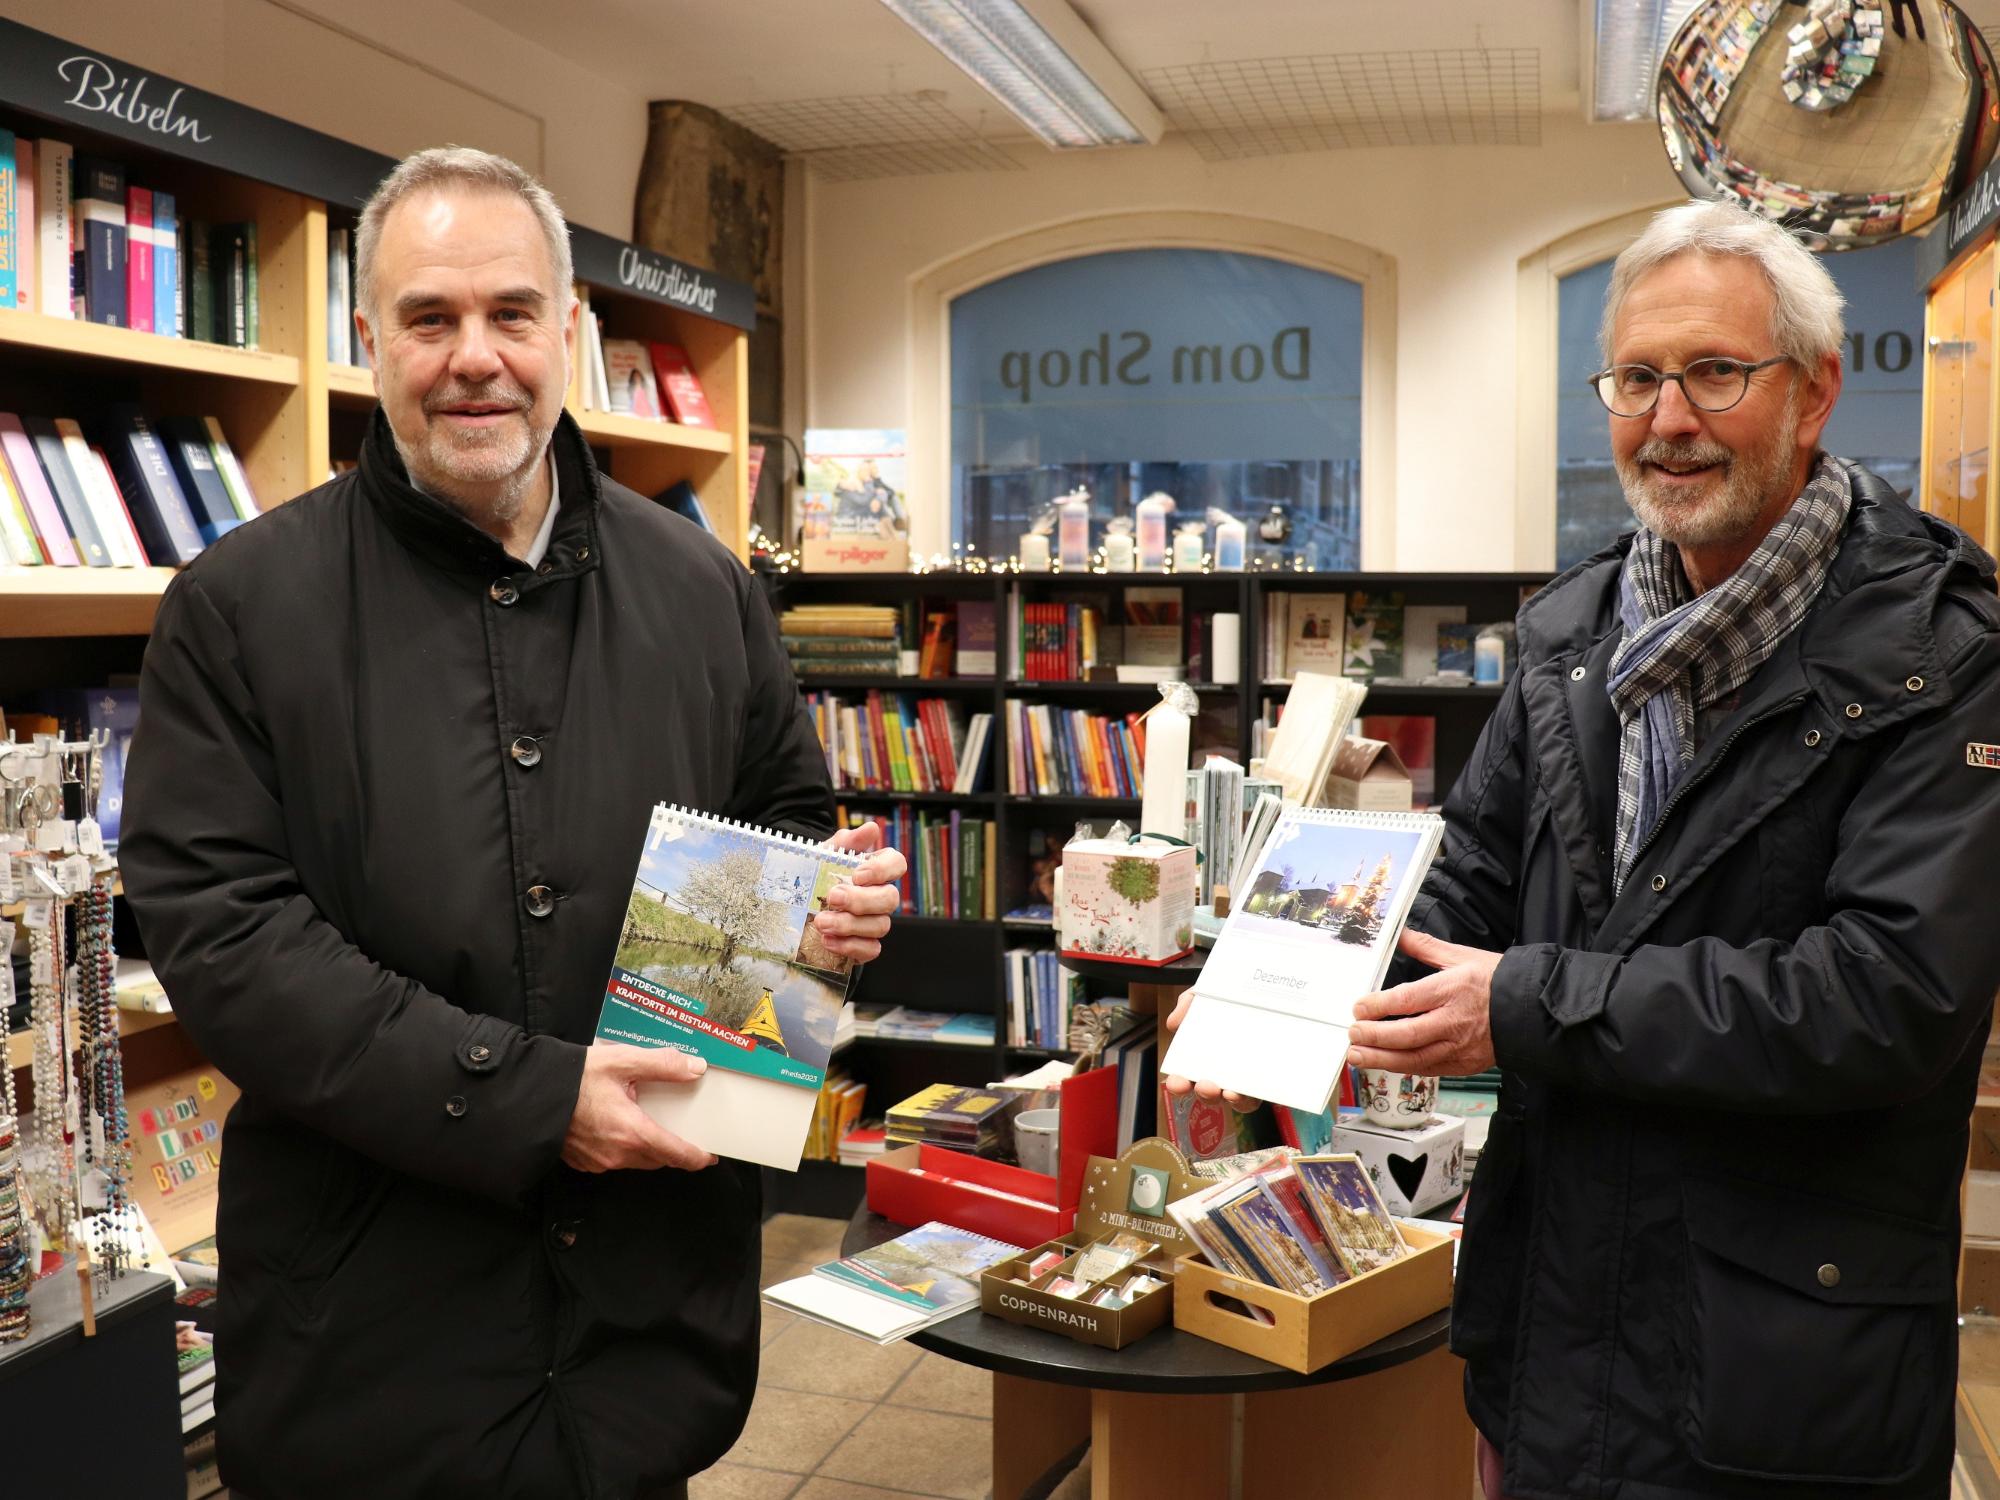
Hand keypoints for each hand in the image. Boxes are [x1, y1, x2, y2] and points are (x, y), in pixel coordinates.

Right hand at [562, 1043, 717, 1172]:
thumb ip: (663, 1065)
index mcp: (632, 1132)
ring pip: (636, 1162)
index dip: (696, 1157)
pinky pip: (614, 1161)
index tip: (709, 1157)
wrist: (530, 1093)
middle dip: (673, 1151)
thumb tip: (695, 1068)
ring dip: (648, 1149)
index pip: (676, 1154)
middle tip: (683, 1135)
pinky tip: (620, 1129)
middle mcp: (617, 1154)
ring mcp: (599, 1161)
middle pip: (658, 1159)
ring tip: (652, 1127)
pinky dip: (624, 1149)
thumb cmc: (574, 1077)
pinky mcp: (583, 1162)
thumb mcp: (622, 1061)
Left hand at [818, 823, 906, 962]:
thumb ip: (846, 842)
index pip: (897, 864)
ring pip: (880, 926)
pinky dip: (850, 947)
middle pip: (890, 899)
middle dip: (861, 900)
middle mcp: (881, 896)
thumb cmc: (817, 875)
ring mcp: (875, 921)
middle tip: (833, 898)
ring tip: (821, 922)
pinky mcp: (865, 945)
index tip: (857, 875)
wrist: (797, 904)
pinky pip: (871, 950)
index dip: (882, 870)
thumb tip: (871, 829)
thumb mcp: (825, 855)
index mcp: (876, 869)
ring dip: (850, 925)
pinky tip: (828, 941)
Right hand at [1158, 990, 1259, 1112]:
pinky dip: (1258, 1093)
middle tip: (1205, 1085)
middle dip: (1205, 1094)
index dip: (1179, 1084)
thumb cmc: (1231, 994)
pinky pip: (1266, 1093)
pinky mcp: (1272, 1076)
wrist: (1268, 986)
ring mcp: (1249, 1076)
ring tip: (1230, 1091)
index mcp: (1203, 1056)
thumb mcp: (1205, 992)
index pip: (1187, 1078)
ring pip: (1240, 1101)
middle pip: (1212, 1094)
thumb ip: (1187, 1004)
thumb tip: (1173, 1024)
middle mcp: (1225, 1071)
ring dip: (1233, 1100)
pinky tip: (1254, 1086)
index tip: (1177, 1082)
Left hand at [1347, 929, 1501, 1076]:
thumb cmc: (1498, 981)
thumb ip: (1427, 948)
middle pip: (1408, 1034)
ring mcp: (1460, 1047)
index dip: (1380, 1005)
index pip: (1409, 999)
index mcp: (1453, 990)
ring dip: (1382, 1059)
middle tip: (1352, 1034)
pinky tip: (1385, 1062)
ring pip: (1415, 1058)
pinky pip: (1429, 1069)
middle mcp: (1454, 1021)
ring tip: (1357, 1056)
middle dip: (1375, 1036)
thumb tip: (1401, 934)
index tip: (1359, 1006)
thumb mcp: (1463, 957)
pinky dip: (1404, 1067)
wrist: (1533, 1010)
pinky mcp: (1464, 1064)